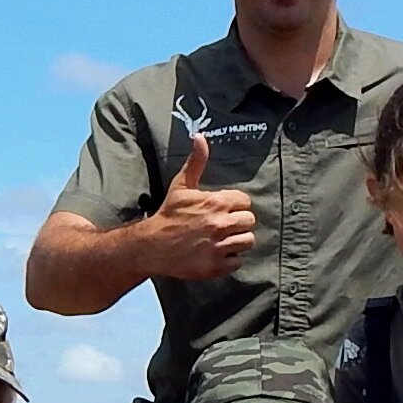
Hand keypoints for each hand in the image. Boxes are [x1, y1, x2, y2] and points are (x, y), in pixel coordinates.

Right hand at [144, 138, 255, 281]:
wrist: (152, 245)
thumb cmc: (169, 214)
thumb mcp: (181, 185)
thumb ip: (196, 162)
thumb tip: (200, 136)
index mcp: (215, 203)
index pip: (244, 201)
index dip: (235, 205)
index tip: (223, 209)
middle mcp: (220, 224)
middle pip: (249, 221)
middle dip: (238, 222)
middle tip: (223, 225)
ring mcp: (219, 246)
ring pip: (247, 241)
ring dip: (237, 240)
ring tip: (223, 239)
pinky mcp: (216, 266)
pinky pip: (238, 261)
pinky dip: (230, 259)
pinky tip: (217, 253)